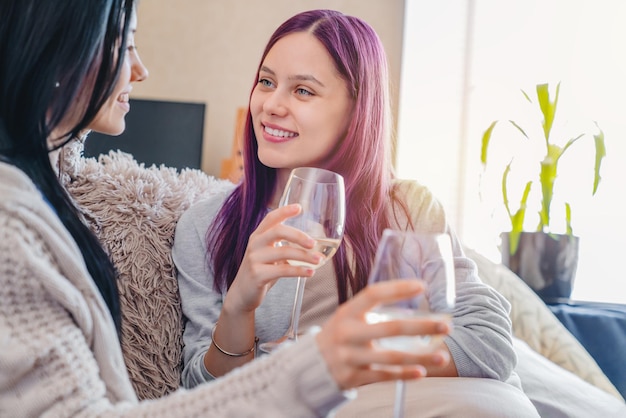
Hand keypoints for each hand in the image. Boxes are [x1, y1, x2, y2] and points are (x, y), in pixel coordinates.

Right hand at [223, 204, 322, 313]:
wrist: (242, 295)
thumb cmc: (261, 272)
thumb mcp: (268, 255)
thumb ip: (282, 246)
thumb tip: (312, 243)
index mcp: (258, 236)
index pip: (270, 218)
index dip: (284, 211)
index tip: (300, 207)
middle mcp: (255, 244)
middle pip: (278, 231)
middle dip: (298, 236)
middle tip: (313, 243)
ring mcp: (254, 259)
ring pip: (284, 252)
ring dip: (304, 256)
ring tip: (318, 260)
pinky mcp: (258, 275)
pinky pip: (283, 270)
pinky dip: (299, 271)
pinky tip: (310, 272)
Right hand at [315, 280, 451, 389]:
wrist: (311, 364)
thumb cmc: (340, 334)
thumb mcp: (348, 316)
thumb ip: (372, 308)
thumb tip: (411, 295)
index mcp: (347, 312)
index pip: (374, 294)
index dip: (398, 289)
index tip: (422, 286)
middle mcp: (348, 333)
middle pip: (390, 328)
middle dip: (421, 327)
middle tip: (445, 326)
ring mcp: (351, 356)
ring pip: (391, 357)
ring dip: (419, 357)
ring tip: (442, 356)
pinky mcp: (354, 377)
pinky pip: (384, 376)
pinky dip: (404, 375)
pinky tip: (422, 372)